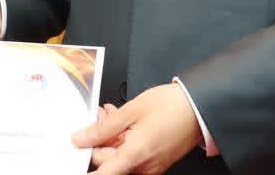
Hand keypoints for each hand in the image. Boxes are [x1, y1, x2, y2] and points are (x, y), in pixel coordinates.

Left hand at [72, 83, 201, 173]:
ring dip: (111, 137)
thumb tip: (82, 138)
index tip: (75, 160)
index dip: (87, 167)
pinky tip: (123, 122)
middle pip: (108, 162)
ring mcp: (151, 166)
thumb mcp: (131, 110)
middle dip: (99, 139)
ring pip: (119, 157)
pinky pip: (132, 155)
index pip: (103, 173)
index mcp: (135, 154)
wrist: (199, 107)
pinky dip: (123, 140)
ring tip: (113, 114)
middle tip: (100, 116)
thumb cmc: (171, 106)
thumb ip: (104, 127)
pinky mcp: (156, 162)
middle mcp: (144, 166)